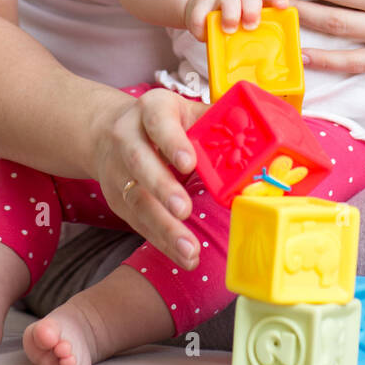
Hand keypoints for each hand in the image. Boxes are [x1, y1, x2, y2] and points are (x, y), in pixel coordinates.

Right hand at [88, 85, 212, 269]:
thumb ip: (214, 121)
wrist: (109, 131)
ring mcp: (118, 170)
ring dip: (163, 226)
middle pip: (140, 162)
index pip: (159, 122)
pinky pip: (138, 222)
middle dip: (162, 188)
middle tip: (184, 210)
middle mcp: (128, 137)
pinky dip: (161, 241)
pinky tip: (183, 255)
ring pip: (136, 199)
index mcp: (151, 109)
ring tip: (189, 249)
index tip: (189, 164)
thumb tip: (255, 132)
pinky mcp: (117, 199)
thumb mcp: (185, 111)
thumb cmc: (164, 122)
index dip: (173, 142)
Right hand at [183, 0, 289, 41]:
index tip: (283, 6)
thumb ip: (257, 39)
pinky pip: (200, 14)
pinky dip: (202, 26)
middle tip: (251, 26)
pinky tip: (203, 36)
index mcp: (254, 2)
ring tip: (229, 29)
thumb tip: (270, 70)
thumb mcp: (246, 26)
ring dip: (231, 12)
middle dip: (252, 8)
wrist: (201, 5)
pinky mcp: (199, 6)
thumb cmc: (232, 21)